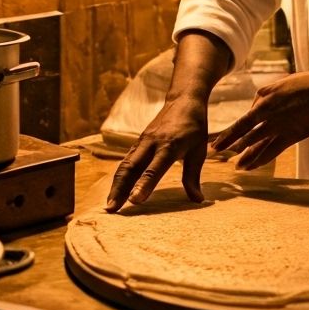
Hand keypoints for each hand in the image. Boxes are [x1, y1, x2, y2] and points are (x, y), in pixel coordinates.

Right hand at [105, 93, 209, 211]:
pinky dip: (119, 176)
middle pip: (131, 168)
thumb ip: (193, 177)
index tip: (134, 201)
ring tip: (110, 205)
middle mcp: (152, 143)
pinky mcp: (138, 141)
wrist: (183, 99)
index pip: (154, 169)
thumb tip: (198, 200)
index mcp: (169, 146)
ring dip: (116, 185)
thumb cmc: (194, 127)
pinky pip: (126, 160)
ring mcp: (142, 141)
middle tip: (111, 209)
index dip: (144, 185)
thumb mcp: (198, 151)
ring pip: (125, 164)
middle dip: (119, 189)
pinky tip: (116, 190)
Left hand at [211, 70, 308, 170]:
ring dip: (243, 156)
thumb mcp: (283, 84)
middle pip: (242, 130)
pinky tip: (249, 167)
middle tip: (215, 149)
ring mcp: (276, 125)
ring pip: (253, 144)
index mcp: (263, 96)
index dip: (234, 129)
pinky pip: (270, 151)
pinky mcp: (289, 136)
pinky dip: (259, 160)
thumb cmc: (308, 84)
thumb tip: (260, 105)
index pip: (247, 117)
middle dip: (228, 141)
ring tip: (235, 165)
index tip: (226, 136)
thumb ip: (269, 95)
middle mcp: (265, 112)